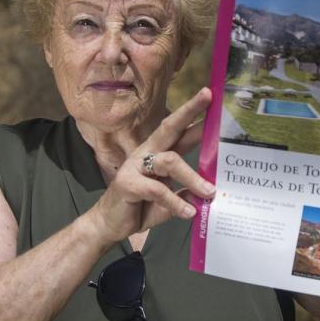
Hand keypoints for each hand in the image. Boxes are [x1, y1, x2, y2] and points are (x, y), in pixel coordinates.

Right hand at [86, 88, 216, 245]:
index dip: (193, 113)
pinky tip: (188, 213)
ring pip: (170, 161)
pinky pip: (157, 189)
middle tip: (208, 96)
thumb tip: (208, 193)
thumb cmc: (140, 207)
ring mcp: (134, 166)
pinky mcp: (126, 183)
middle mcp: (146, 154)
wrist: (109, 225)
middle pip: (169, 127)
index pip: (178, 130)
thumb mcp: (169, 202)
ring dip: (192, 177)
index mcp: (157, 153)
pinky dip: (175, 202)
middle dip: (189, 111)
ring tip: (209, 193)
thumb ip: (185, 195)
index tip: (210, 96)